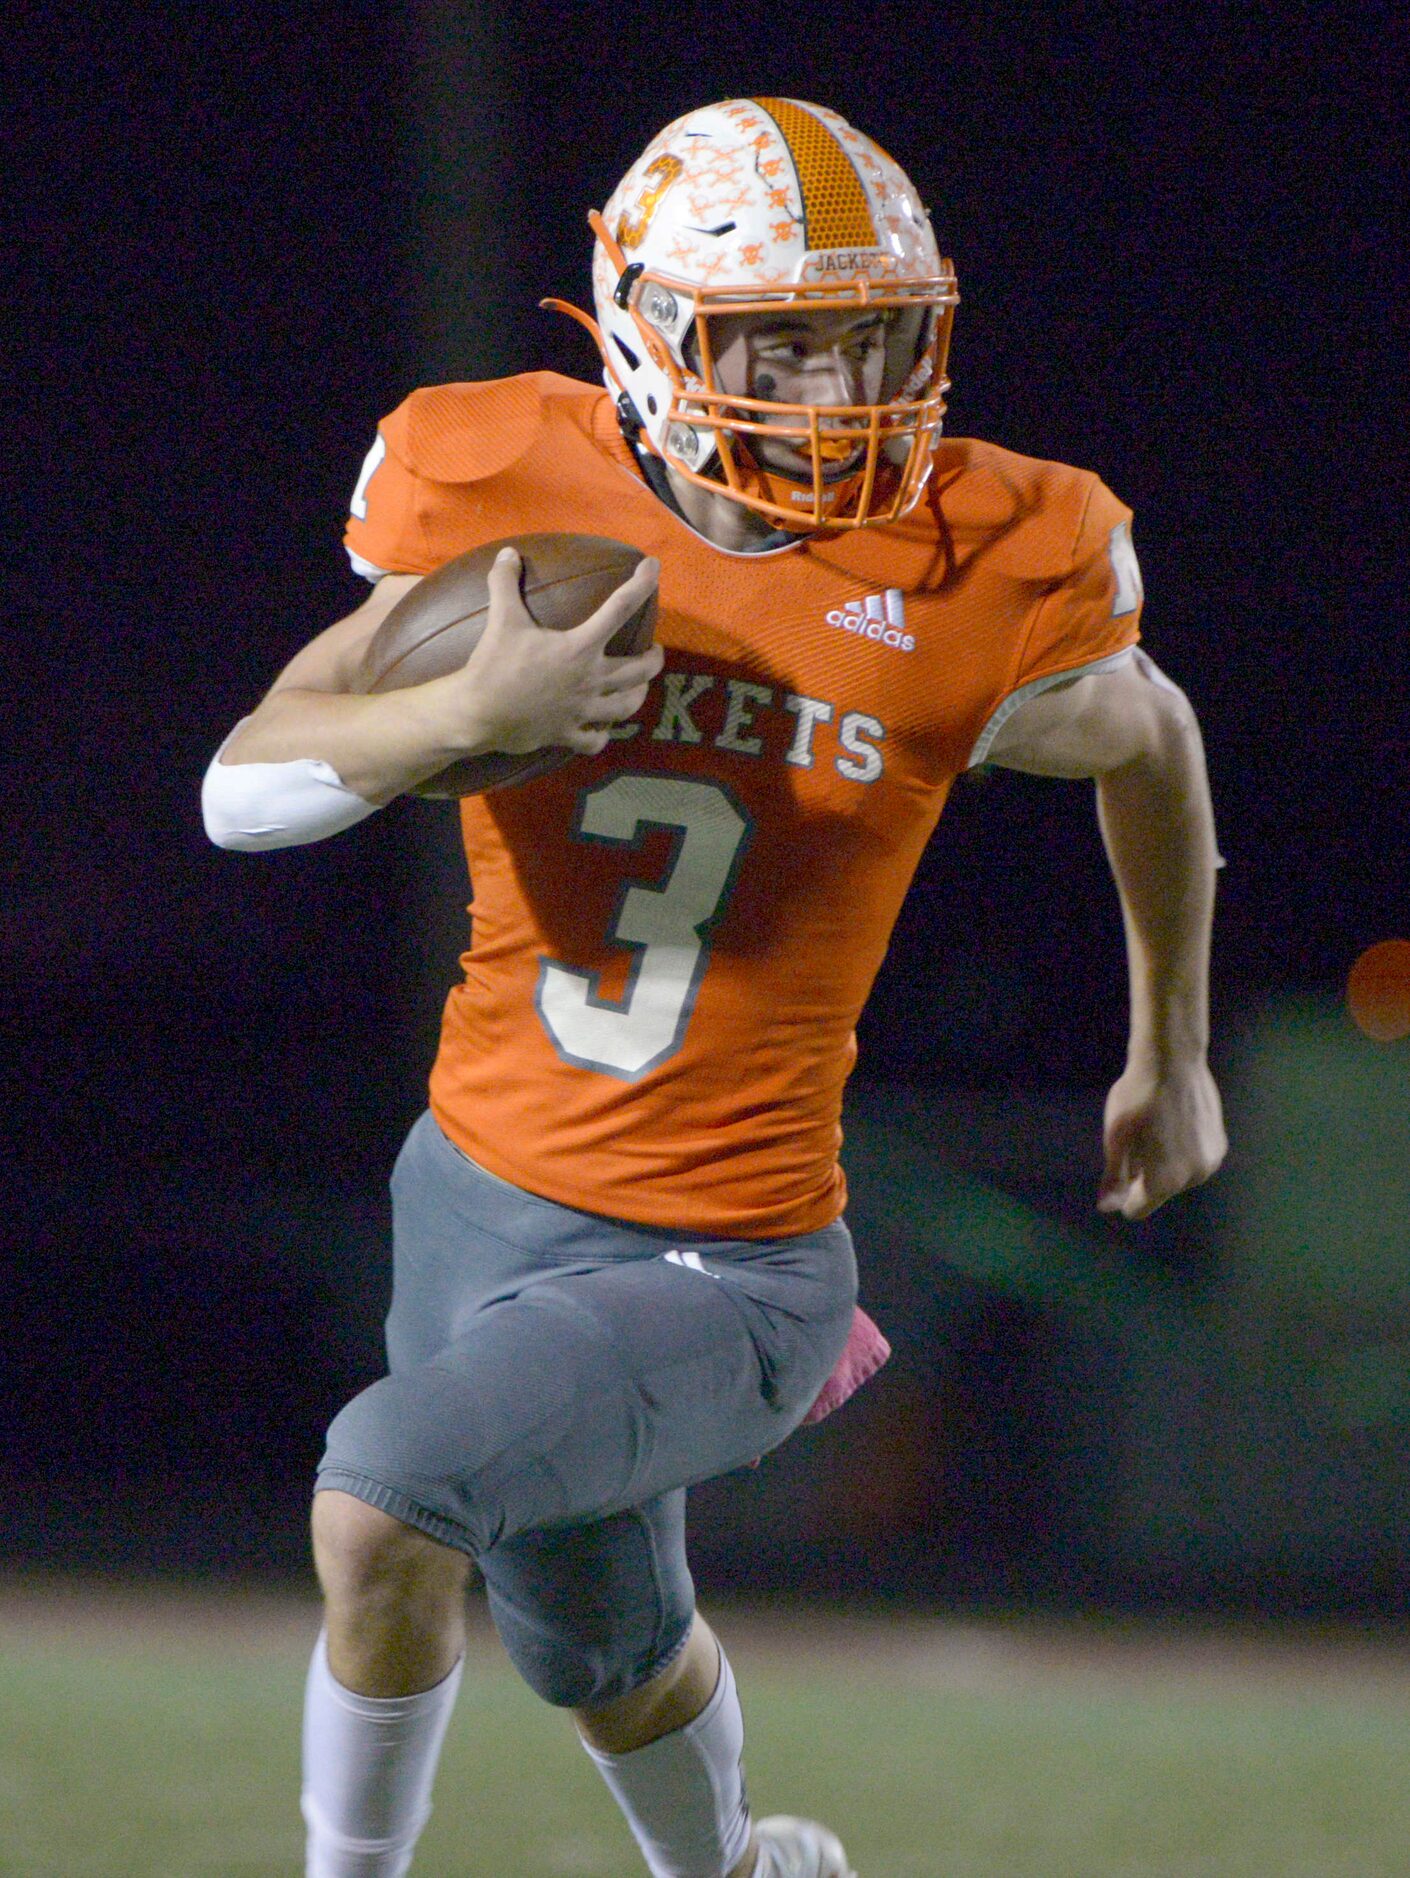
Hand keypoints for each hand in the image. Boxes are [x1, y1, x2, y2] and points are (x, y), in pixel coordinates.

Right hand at [442, 548, 663, 756]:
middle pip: (640, 669)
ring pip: (627, 706)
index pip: (620, 608)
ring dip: (638, 694)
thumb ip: (506, 582)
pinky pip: (595, 740)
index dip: (642, 584)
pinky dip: (602, 735)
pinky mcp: (567, 733)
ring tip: (639, 687)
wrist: (476, 713)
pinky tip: (602, 730)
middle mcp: (590, 679)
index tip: (654, 567)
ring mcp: (582, 710)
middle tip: (654, 651)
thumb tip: (508, 553)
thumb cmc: (493, 664)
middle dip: (654, 658)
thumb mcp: (501, 618)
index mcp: (580, 647)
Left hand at [1098, 1056, 1226, 1219]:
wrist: (1173, 1062)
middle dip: (1145, 1172)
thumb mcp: (1116, 1138)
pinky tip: (1175, 1120)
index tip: (1121, 1167)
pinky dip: (1183, 1148)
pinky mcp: (1220, 1144)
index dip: (1124, 1192)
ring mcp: (1211, 1160)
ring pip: (1178, 1174)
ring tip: (1158, 1126)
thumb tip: (1109, 1208)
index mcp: (1165, 1181)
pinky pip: (1194, 1158)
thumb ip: (1114, 1177)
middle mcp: (1194, 1177)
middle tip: (1139, 1136)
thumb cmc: (1136, 1098)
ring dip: (1165, 1160)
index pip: (1138, 1207)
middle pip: (1159, 1190)